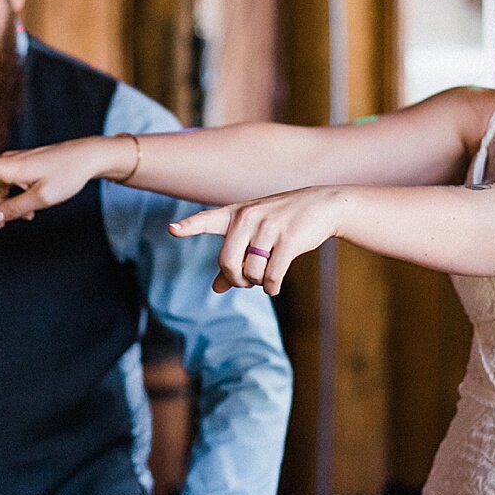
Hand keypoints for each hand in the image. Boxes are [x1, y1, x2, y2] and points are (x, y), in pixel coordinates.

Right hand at [0, 135, 126, 226]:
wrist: (88, 157)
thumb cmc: (67, 175)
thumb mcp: (42, 198)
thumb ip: (15, 209)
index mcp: (7, 168)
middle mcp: (5, 164)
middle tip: (2, 226)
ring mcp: (13, 166)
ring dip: (3, 207)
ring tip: (28, 218)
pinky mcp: (21, 169)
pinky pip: (6, 187)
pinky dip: (12, 200)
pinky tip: (30, 212)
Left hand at [170, 186, 349, 294]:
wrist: (322, 205)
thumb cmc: (282, 221)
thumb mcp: (255, 233)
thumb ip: (234, 258)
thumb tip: (216, 288)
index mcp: (236, 213)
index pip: (207, 220)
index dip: (189, 227)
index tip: (172, 230)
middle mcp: (248, 217)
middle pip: (227, 263)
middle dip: (237, 280)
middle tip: (245, 281)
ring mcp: (269, 227)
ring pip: (251, 273)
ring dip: (257, 284)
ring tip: (265, 277)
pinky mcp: (288, 240)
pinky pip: (271, 276)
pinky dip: (271, 287)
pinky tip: (274, 285)